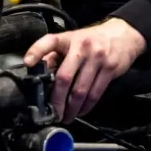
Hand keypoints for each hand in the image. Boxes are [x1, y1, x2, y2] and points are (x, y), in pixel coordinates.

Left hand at [23, 18, 146, 122]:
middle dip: (57, 100)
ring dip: (72, 108)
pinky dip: (87, 106)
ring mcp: (97, 58)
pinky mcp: (110, 69)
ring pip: (80, 90)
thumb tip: (39, 71)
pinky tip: (81, 110)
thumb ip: (56, 54)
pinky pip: (95, 93)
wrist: (123, 34)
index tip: (27, 62)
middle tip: (53, 113)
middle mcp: (81, 47)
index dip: (37, 51)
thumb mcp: (72, 40)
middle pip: (64, 77)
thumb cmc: (92, 40)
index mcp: (68, 39)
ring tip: (67, 116)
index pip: (49, 41)